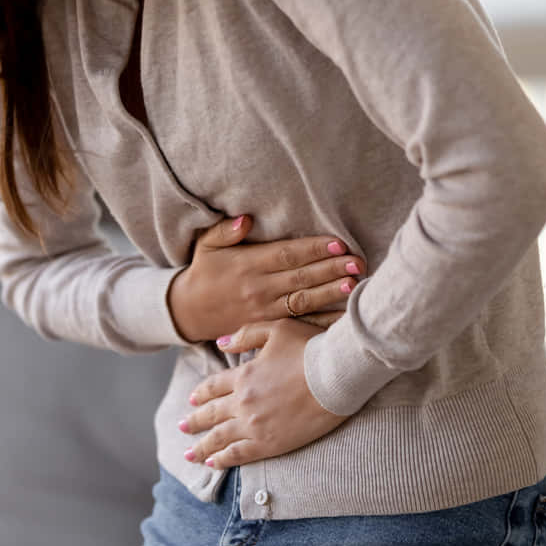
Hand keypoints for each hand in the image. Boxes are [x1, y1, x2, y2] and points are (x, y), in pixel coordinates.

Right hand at [166, 214, 363, 341]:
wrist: (188, 313)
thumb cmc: (204, 273)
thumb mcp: (206, 246)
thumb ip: (226, 230)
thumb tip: (247, 219)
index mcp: (248, 264)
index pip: (286, 255)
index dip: (313, 249)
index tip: (338, 243)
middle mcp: (258, 288)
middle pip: (300, 277)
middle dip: (330, 269)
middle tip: (357, 262)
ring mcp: (264, 310)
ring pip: (302, 301)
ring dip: (330, 293)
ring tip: (354, 284)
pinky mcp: (267, 325)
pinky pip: (297, 323)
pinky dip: (320, 321)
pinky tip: (341, 317)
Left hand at [178, 318, 350, 468]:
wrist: (337, 374)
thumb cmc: (311, 348)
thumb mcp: (276, 330)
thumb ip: (246, 336)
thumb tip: (221, 343)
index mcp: (244, 375)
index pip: (214, 387)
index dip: (201, 394)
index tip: (191, 401)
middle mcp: (243, 402)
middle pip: (212, 414)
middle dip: (195, 421)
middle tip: (182, 427)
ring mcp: (255, 424)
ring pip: (220, 438)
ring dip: (202, 446)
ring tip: (189, 454)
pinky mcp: (271, 443)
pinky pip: (239, 454)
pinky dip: (223, 459)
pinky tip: (213, 463)